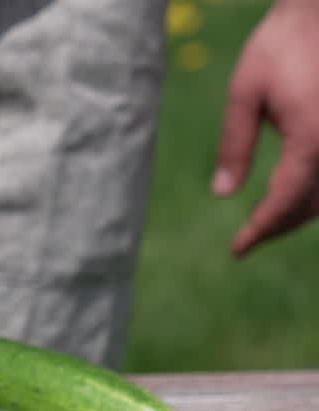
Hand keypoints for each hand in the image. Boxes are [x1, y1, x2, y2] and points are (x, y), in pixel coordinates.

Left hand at [214, 0, 318, 255]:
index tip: (238, 249)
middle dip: (279, 225)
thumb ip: (234, 145)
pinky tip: (291, 193)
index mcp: (314, 140)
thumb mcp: (246, 92)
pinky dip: (316, 190)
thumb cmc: (285, 42)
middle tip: (247, 240)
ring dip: (300, 211)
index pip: (286, 202)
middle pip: (313, 205)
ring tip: (265, 222)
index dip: (262, 229)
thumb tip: (222, 192)